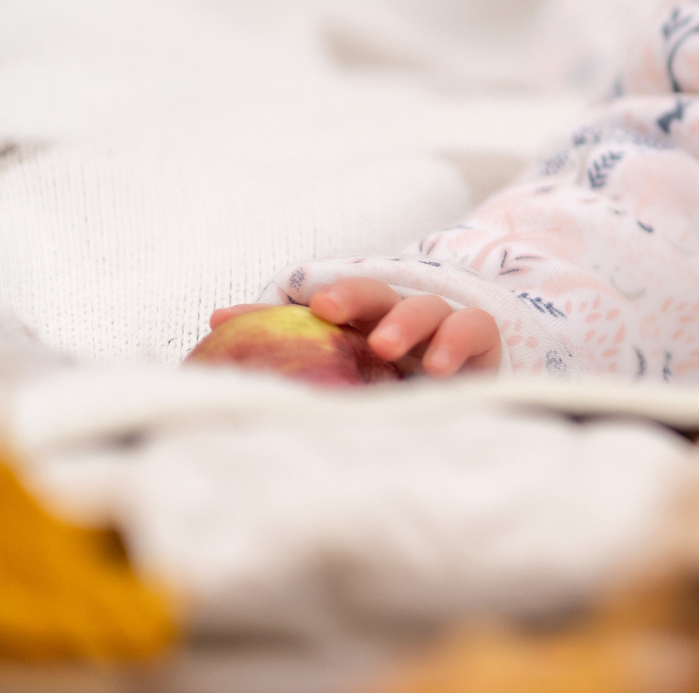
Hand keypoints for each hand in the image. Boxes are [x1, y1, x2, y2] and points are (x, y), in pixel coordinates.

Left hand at [207, 279, 501, 378]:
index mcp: (368, 321)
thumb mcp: (340, 364)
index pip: (346, 298)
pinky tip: (438, 368)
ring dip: (407, 321)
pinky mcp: (482, 350)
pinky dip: (456, 343)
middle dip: (357, 298)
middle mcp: (404, 318)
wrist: (459, 402)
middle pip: (382, 295)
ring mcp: (443, 331)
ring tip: (385, 346)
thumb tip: (216, 323)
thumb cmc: (388, 384)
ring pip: (430, 308)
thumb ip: (284, 338)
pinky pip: (474, 331)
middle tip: (329, 311)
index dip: (331, 298)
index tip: (314, 310)